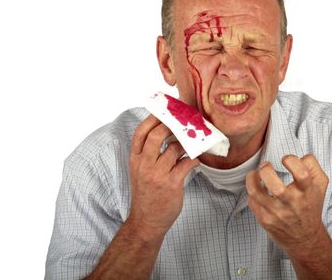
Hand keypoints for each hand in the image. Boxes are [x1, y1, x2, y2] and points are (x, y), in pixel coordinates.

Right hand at [127, 115, 198, 240]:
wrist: (146, 221)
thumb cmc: (147, 194)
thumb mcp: (140, 171)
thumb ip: (150, 154)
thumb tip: (169, 133)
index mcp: (135, 159)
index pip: (140, 133)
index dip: (152, 118)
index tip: (165, 110)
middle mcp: (144, 165)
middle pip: (156, 136)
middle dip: (171, 125)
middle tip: (183, 122)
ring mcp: (157, 175)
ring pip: (174, 149)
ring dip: (186, 144)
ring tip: (192, 145)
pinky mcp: (171, 184)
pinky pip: (186, 164)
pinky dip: (194, 160)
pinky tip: (196, 161)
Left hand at [246, 154, 328, 257]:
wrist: (305, 237)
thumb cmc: (311, 205)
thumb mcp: (320, 184)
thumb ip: (312, 165)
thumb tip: (299, 156)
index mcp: (307, 192)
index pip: (302, 174)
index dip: (291, 161)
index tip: (286, 159)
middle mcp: (292, 204)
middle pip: (276, 188)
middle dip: (266, 171)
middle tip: (266, 166)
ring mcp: (277, 214)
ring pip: (257, 194)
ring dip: (252, 179)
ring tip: (255, 174)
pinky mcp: (265, 220)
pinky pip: (252, 202)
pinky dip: (252, 191)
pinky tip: (256, 188)